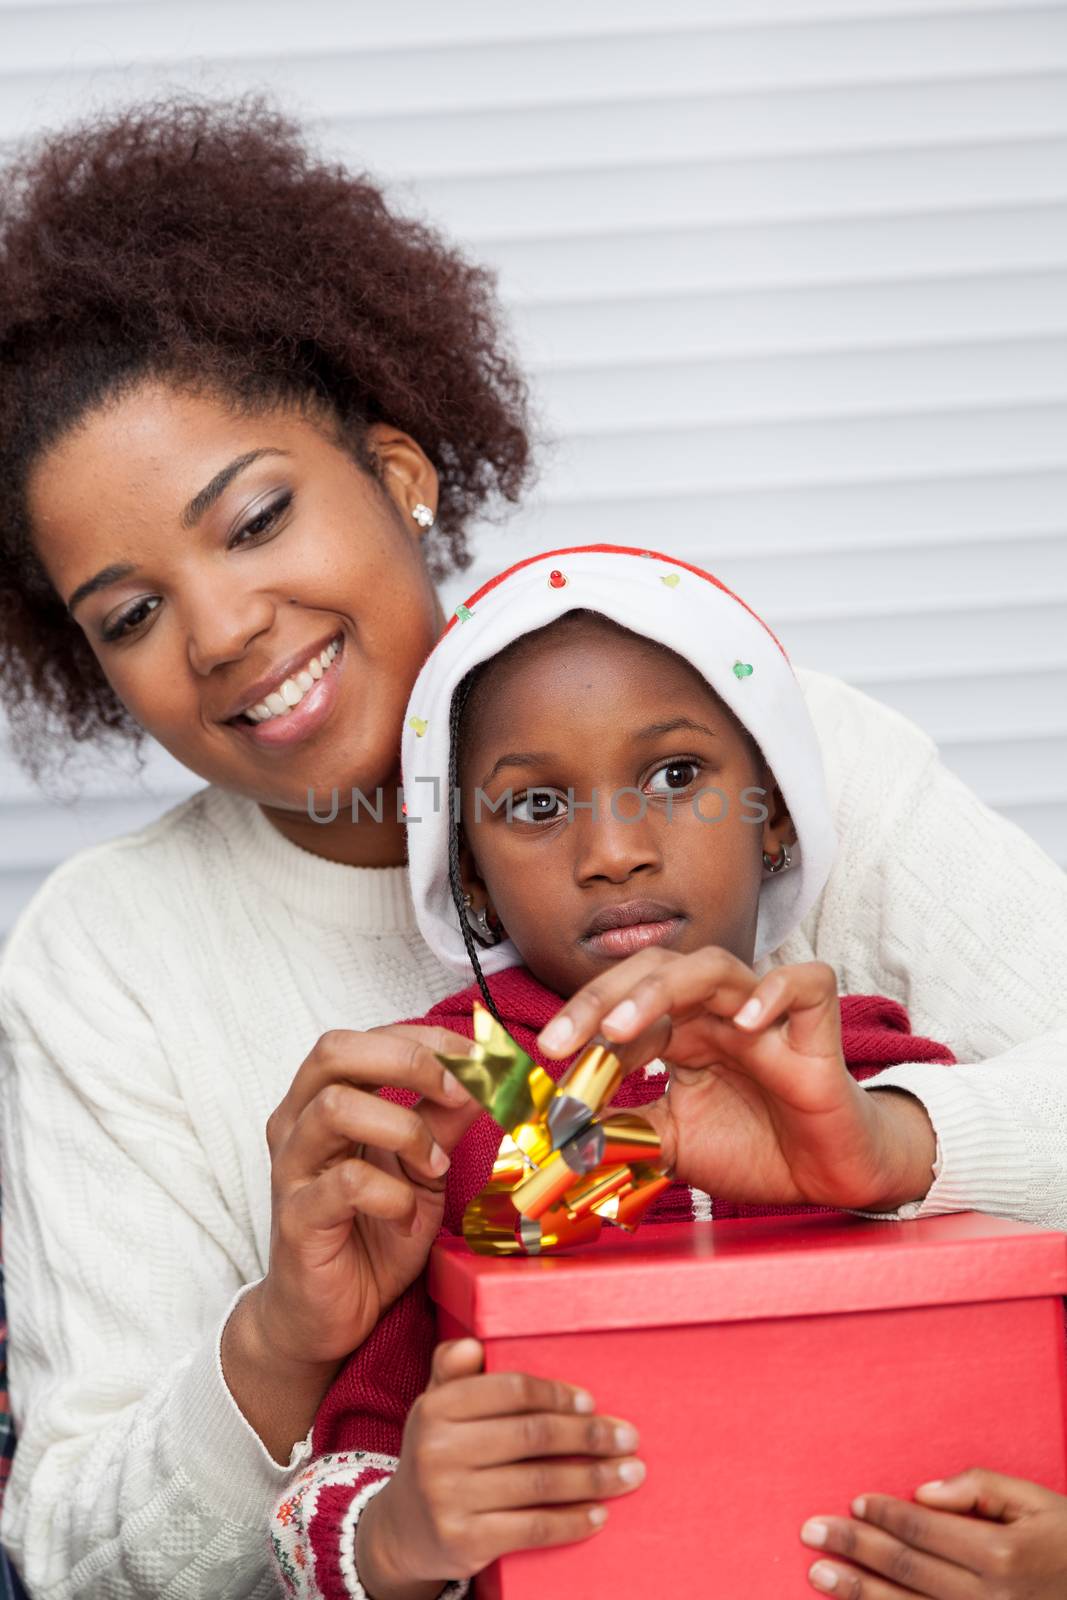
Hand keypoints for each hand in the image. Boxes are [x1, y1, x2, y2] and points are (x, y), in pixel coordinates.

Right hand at [252, 1023, 480, 1369]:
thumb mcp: (422, 1168)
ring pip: (336, 1107)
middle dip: (410, 1060)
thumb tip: (488, 1074)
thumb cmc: (371, 1233)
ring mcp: (292, 1169)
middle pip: (335, 1051)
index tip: (478, 1060)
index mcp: (323, 1099)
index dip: (426, 1039)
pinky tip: (409, 1219)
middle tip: (459, 1093)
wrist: (326, 1317)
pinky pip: (347, 1184)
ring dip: (405, 1128)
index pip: (366, 1037)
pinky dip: (394, 1195)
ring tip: (434, 1166)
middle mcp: (297, 1123)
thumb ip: (445, 1120)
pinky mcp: (298, 1218)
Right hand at [356, 1338, 645, 1597]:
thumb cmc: (438, 1456)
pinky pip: (532, 1528)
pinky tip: (599, 1514)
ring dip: (594, 1478)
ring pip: (540, 1483)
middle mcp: (438, 1450)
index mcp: (436, 1407)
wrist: (403, 1531)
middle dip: (589, 1436)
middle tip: (628, 1438)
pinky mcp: (464, 1540)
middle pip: (533, 1435)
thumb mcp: (435, 1408)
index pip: (511, 1390)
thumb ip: (453, 1370)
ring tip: (629, 1473)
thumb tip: (475, 1345)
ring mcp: (449, 1497)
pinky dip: (572, 1521)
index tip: (591, 1403)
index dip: (557, 1394)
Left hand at [538, 947, 935, 1211]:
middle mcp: (717, 1012)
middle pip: (655, 969)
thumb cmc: (757, 1148)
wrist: (828, 1178)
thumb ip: (623, 1131)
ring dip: (660, 990)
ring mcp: (767, 1016)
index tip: (547, 1058)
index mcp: (682, 1031)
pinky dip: (774, 992)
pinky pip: (807, 983)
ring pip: (713, 967)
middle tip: (564, 1041)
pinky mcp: (819, 1030)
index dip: (582, 1026)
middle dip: (602, 997)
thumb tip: (562, 1132)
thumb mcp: (672, 1143)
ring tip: (622, 1027)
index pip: (623, 1005)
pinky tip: (744, 1022)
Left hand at [800, 1469, 1066, 1596]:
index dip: (884, 1514)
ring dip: (858, 1592)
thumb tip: (922, 1492)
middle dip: (854, 1548)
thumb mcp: (1036, 1500)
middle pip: (906, 1569)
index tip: (852, 1501)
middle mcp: (990, 1598)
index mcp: (1001, 1553)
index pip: (924, 1529)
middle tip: (810, 1532)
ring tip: (817, 1576)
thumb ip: (979, 1488)